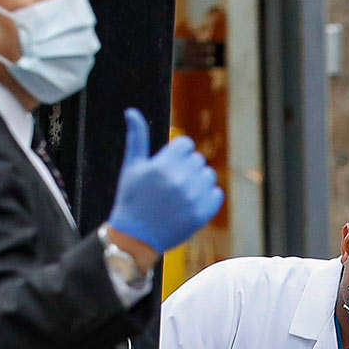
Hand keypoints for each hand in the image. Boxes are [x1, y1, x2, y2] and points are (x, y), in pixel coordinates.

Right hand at [106, 107, 222, 254]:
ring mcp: (193, 198)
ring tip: (180, 193)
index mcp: (162, 166)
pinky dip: (207, 196)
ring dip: (197, 181)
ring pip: (208, 175)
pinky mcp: (203, 214)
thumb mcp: (131, 167)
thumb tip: (132, 111)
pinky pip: (216, 193)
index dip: (177, 154)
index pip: (186, 144)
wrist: (136, 237)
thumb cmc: (132, 199)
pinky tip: (191, 202)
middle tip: (171, 183)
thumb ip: (136, 137)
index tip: (167, 166)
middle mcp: (179, 180)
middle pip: (197, 159)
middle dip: (186, 167)